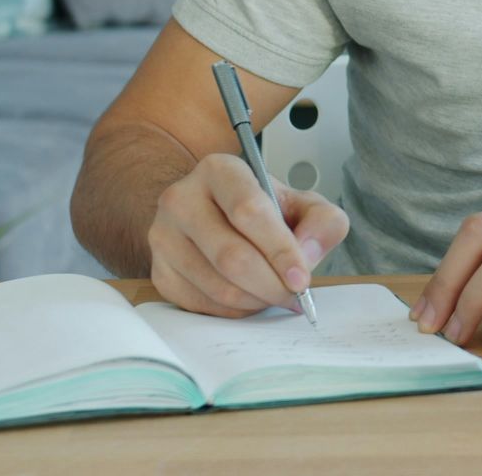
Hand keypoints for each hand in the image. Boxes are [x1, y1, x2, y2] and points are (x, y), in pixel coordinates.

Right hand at [148, 153, 349, 317]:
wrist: (215, 215)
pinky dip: (234, 310)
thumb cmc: (260, 209)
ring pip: (217, 286)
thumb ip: (322, 221)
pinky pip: (202, 305)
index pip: (248, 211)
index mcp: (219, 170)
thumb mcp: (301, 203)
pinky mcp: (159, 272)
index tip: (301, 278)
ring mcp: (163, 237)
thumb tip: (307, 255)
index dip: (279, 249)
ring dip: (256, 300)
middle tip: (294, 295)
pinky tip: (250, 298)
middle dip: (271, 284)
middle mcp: (181, 198)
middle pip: (231, 256)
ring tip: (274, 294)